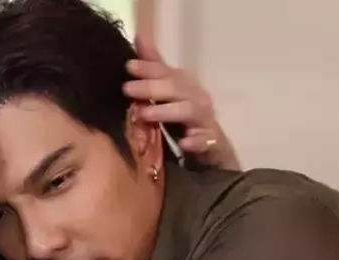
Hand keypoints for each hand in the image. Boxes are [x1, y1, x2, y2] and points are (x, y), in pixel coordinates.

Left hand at [123, 35, 240, 170]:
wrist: (211, 146)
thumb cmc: (184, 115)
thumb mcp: (168, 90)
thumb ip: (155, 66)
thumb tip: (139, 36)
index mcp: (186, 82)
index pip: (166, 71)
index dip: (148, 67)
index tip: (128, 66)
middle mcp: (197, 96)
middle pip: (176, 88)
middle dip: (151, 87)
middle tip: (127, 89)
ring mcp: (206, 118)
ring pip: (189, 110)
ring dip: (166, 111)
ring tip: (144, 114)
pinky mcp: (211, 141)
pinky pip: (205, 140)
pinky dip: (195, 141)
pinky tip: (183, 143)